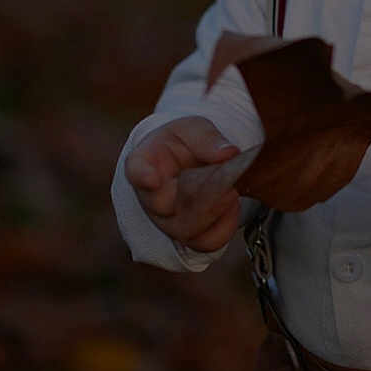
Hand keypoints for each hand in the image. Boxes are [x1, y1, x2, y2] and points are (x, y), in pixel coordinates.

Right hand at [125, 116, 241, 251]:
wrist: (190, 161)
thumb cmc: (185, 142)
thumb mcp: (195, 128)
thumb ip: (208, 138)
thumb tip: (229, 153)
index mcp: (145, 162)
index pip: (137, 170)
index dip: (143, 176)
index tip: (152, 179)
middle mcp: (150, 197)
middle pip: (166, 206)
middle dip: (200, 193)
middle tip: (225, 178)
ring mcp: (167, 221)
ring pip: (188, 230)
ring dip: (216, 210)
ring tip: (232, 190)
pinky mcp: (189, 235)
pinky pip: (207, 242)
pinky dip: (226, 225)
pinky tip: (233, 204)